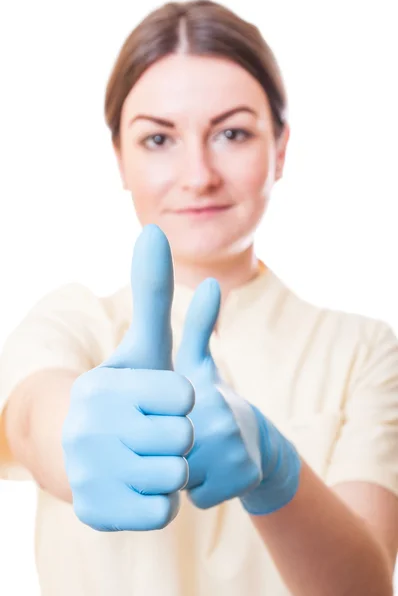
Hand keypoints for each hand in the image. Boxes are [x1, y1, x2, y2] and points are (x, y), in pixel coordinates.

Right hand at [62, 225, 193, 530]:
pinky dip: (158, 500)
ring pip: (174, 476)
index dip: (179, 400)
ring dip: (168, 468)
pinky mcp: (96, 513)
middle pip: (182, 438)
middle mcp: (91, 428)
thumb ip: (153, 293)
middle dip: (176, 436)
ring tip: (141, 457)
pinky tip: (135, 485)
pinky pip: (162, 510)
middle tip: (149, 432)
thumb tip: (156, 230)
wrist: (80, 449)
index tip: (155, 400)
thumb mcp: (142, 347)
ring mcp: (90, 473)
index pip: (184, 396)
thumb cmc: (125, 394)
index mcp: (106, 387)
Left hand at [175, 278, 301, 514]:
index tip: (178, 412)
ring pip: (178, 473)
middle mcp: (218, 417)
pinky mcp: (242, 478)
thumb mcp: (199, 364)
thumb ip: (198, 326)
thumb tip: (211, 280)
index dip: (158, 420)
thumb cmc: (212, 399)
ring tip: (198, 451)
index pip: (159, 416)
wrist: (257, 443)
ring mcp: (233, 450)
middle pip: (165, 446)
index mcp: (201, 390)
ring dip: (181, 469)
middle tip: (186, 434)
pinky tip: (212, 472)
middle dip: (166, 447)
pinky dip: (200, 490)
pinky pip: (197, 494)